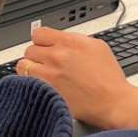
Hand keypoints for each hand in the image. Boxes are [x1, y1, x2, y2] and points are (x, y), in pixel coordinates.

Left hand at [15, 26, 137, 128]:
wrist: (113, 103)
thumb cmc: (109, 79)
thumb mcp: (97, 47)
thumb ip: (75, 40)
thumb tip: (60, 40)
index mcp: (70, 42)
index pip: (39, 33)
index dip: (41, 41)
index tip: (43, 47)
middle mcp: (58, 56)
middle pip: (29, 50)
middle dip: (36, 57)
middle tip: (45, 65)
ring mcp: (50, 74)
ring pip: (23, 66)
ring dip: (30, 71)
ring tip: (41, 77)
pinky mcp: (46, 91)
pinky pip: (25, 83)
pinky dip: (30, 84)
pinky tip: (41, 87)